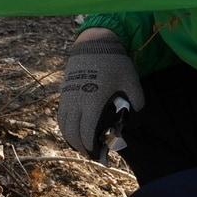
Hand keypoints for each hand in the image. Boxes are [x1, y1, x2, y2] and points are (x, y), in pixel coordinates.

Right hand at [57, 34, 144, 158]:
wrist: (94, 43)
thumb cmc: (114, 62)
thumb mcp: (131, 81)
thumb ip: (136, 100)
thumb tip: (134, 114)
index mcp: (93, 102)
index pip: (86, 132)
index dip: (90, 146)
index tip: (97, 154)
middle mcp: (77, 102)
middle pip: (72, 132)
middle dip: (80, 146)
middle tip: (91, 154)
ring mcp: (68, 96)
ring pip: (64, 124)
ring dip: (70, 137)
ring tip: (80, 145)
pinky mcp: (65, 91)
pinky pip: (61, 113)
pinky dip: (64, 125)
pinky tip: (71, 130)